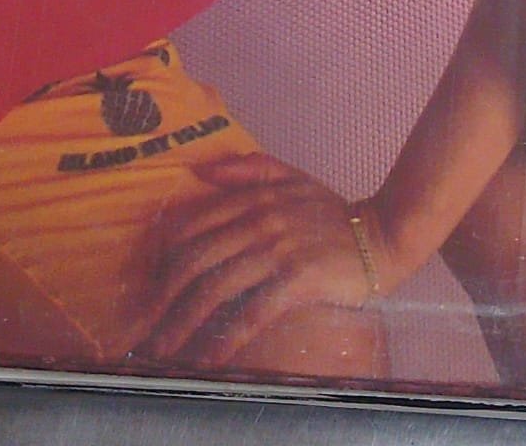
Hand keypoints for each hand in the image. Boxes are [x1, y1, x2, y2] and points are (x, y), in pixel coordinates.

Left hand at [128, 152, 382, 370]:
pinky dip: (226, 338)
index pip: (193, 224)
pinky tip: (208, 358)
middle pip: (196, 259)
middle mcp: (261, 221)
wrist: (384, 233)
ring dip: (183, 322)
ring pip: (216, 287)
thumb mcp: (293, 177)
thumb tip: (202, 169)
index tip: (146, 283)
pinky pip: (252, 312)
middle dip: (161, 295)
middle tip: (141, 324)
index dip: (162, 255)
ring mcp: (278, 250)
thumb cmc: (333, 211)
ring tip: (162, 347)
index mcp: (255, 197)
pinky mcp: (297, 279)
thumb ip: (250, 168)